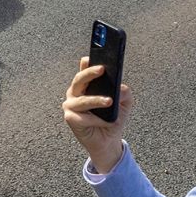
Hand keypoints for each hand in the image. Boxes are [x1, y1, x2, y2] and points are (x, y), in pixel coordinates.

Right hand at [62, 55, 129, 175]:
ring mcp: (71, 105)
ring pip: (82, 100)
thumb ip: (124, 92)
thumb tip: (120, 87)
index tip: (92, 55)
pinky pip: (82, 117)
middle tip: (102, 69)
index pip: (84, 68)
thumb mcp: (125, 103)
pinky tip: (104, 122)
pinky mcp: (70, 118)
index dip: (87, 62)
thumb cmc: (113, 118)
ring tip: (109, 101)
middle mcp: (76, 92)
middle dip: (90, 73)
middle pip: (80, 79)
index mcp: (87, 85)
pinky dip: (95, 120)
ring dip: (96, 100)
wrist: (109, 141)